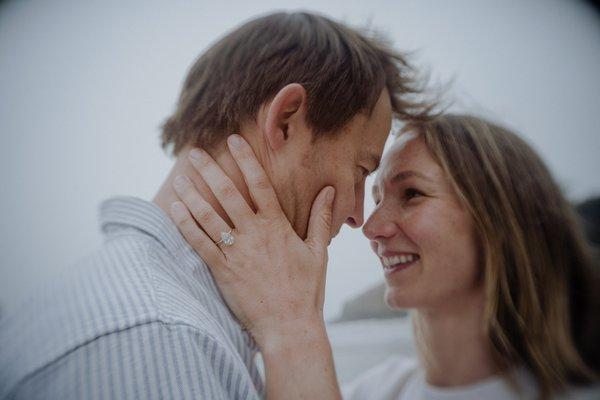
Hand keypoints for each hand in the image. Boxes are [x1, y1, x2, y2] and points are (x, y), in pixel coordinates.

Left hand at [169, 134, 334, 347]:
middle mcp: (254, 234)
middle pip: (227, 194)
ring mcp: (235, 252)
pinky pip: (199, 243)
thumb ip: (320, 218)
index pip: (259, 184)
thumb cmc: (306, 290)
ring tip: (178, 177)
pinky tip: (175, 209)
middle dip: (209, 169)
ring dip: (191, 194)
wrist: (289, 326)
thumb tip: (329, 190)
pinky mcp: (221, 271)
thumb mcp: (318, 252)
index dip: (245, 159)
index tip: (232, 140)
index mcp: (277, 226)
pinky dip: (185, 225)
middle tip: (193, 152)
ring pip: (208, 216)